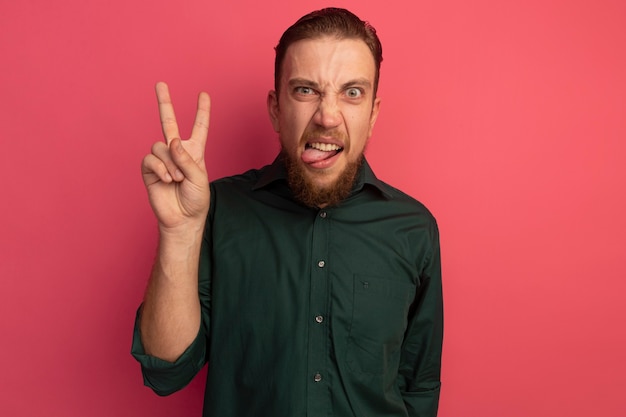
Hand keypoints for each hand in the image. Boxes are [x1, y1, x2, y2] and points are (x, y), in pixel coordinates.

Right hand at [141, 82, 210, 230]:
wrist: (182, 219)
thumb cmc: (196, 200)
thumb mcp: (200, 178)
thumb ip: (187, 158)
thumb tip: (171, 141)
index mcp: (194, 152)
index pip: (199, 127)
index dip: (202, 111)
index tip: (204, 94)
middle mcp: (177, 152)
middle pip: (168, 122)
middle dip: (164, 102)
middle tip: (160, 84)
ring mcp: (162, 159)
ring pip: (160, 146)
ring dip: (170, 163)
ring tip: (176, 179)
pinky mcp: (149, 169)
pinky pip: (151, 158)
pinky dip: (160, 168)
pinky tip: (166, 179)